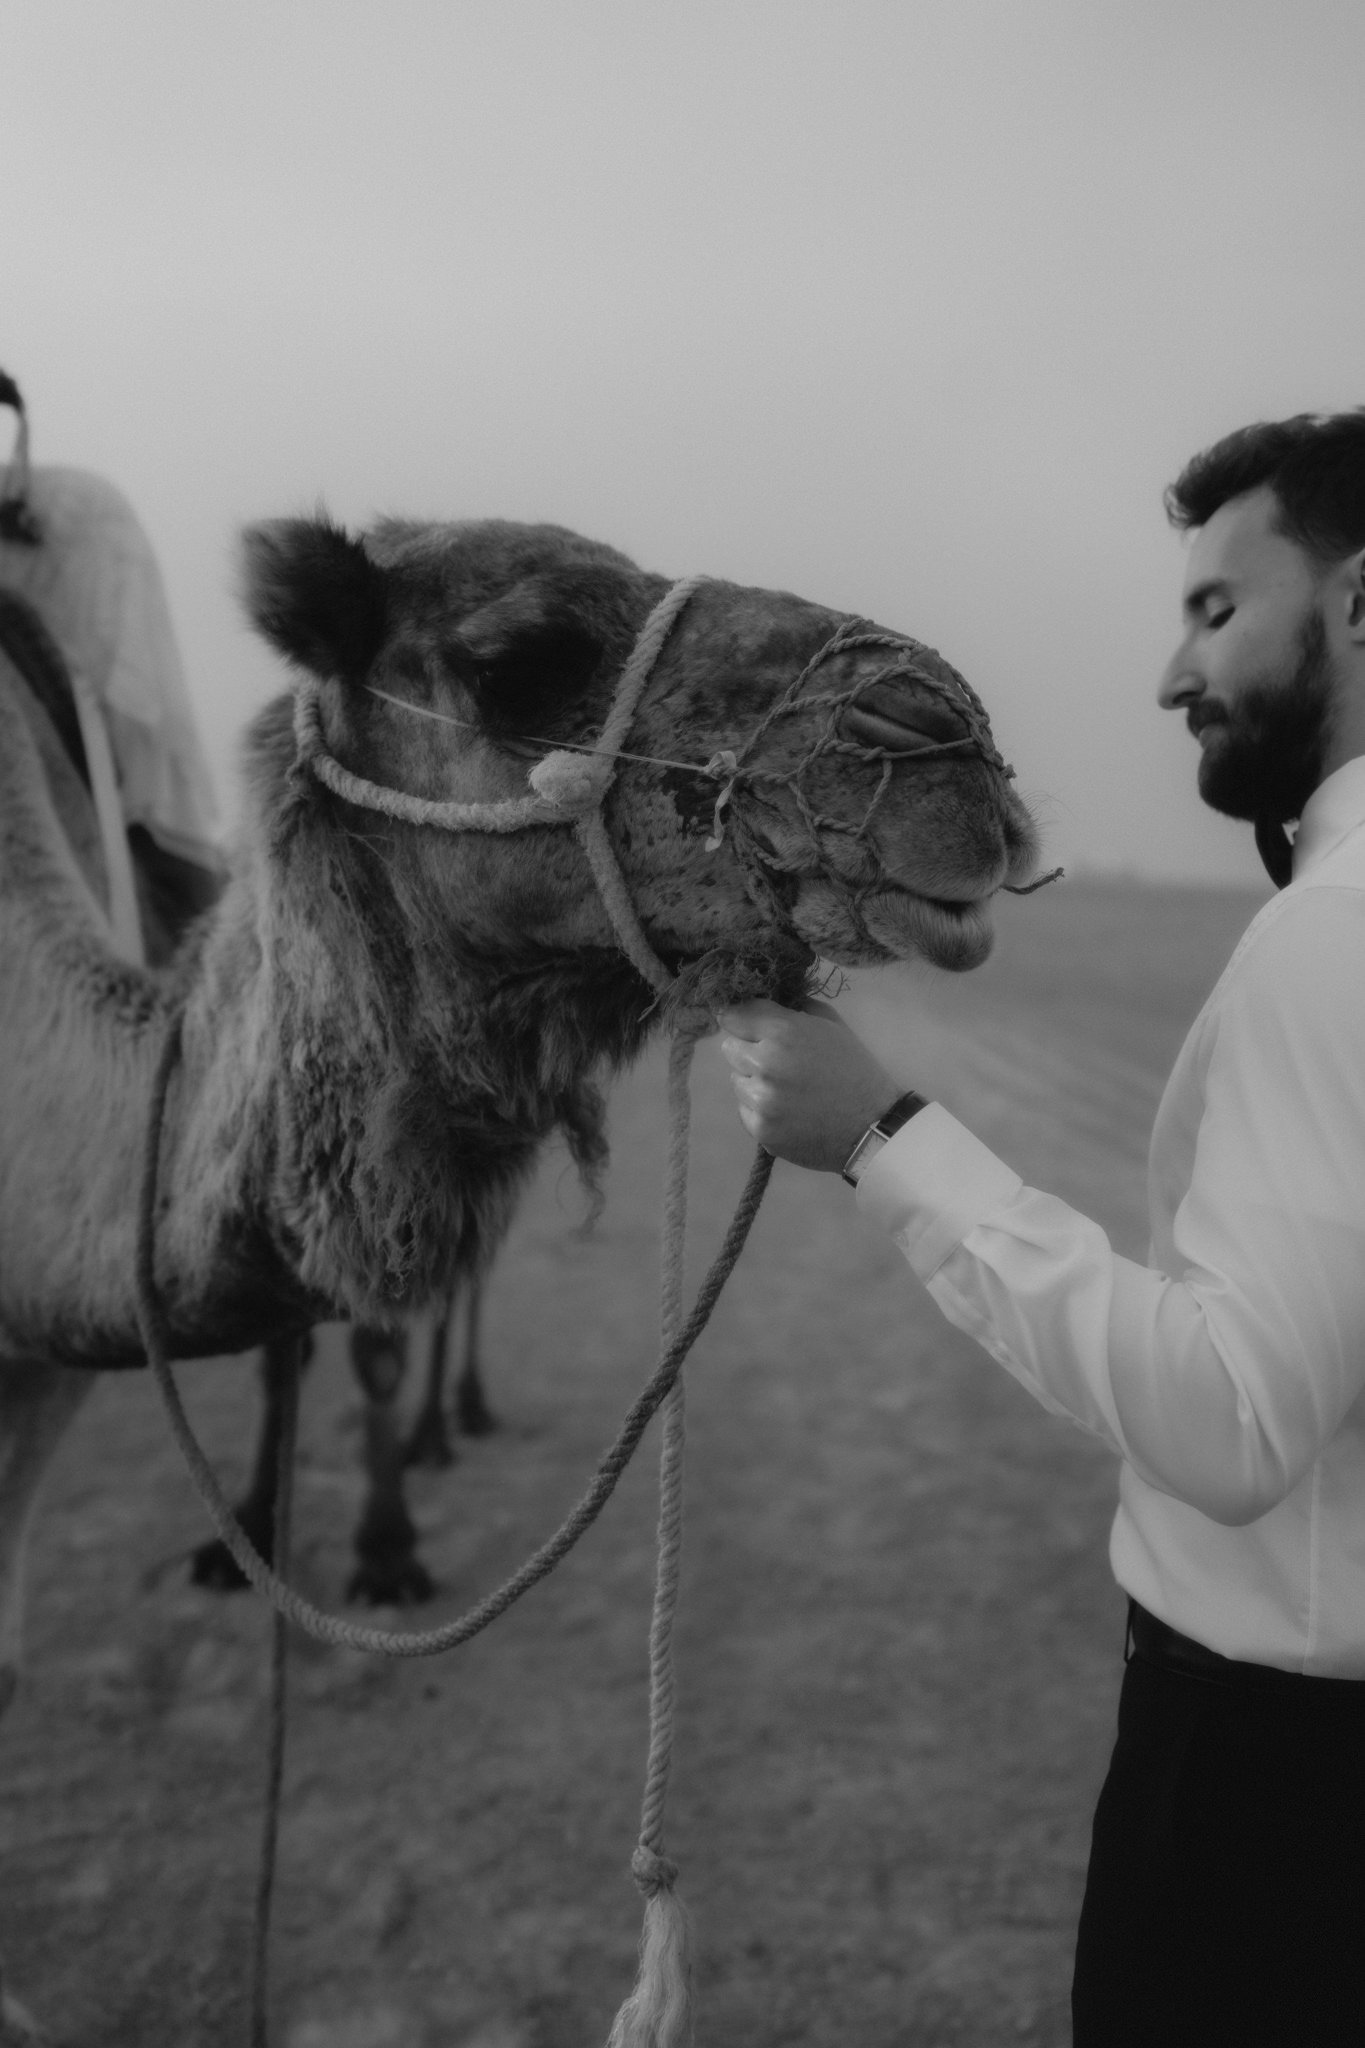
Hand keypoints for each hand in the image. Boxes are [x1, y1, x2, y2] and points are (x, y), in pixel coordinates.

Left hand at [717, 998, 903, 1171]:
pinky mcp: (760, 1129)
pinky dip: (758, 1109)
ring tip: (784, 1088)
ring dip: (752, 1081)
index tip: (748, 1025)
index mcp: (783, 1032)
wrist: (872, 1125)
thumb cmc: (854, 1069)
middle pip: (729, 1047)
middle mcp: (765, 1064)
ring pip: (735, 1080)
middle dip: (748, 1049)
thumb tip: (762, 1002)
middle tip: (775, 1060)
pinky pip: (744, 1109)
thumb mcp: (831, 1025)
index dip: (742, 1019)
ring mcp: (761, 1100)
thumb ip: (793, 1009)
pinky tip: (785, 1110)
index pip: (734, 1014)